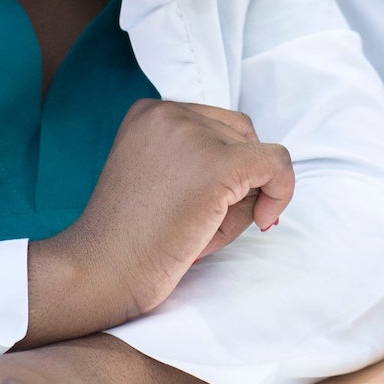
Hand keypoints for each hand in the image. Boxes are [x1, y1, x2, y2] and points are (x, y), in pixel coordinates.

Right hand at [23, 99, 293, 345]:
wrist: (100, 272)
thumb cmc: (132, 240)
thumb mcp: (160, 179)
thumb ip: (200, 161)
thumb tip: (270, 172)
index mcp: (150, 111)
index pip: (217, 126)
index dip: (224, 168)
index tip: (203, 206)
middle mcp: (169, 112)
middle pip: (241, 135)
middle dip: (236, 180)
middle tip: (202, 223)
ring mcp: (192, 135)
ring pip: (258, 155)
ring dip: (244, 198)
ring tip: (202, 230)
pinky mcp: (217, 165)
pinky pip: (277, 164)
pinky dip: (282, 190)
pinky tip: (265, 219)